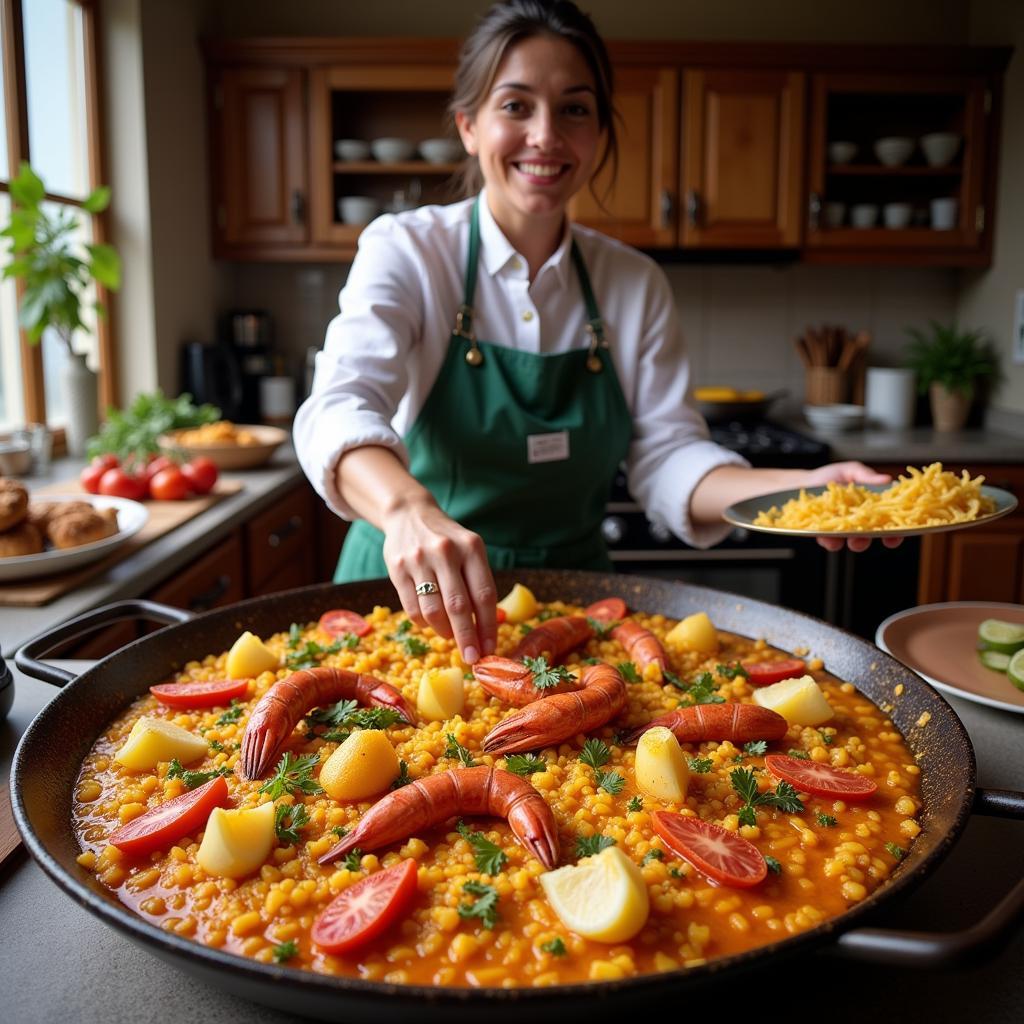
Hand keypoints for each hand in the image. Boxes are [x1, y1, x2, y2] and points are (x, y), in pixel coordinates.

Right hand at [380, 499, 496, 663]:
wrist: (409, 514)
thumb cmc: (448, 541)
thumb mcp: (469, 552)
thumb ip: (478, 585)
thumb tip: (485, 632)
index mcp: (471, 547)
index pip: (484, 595)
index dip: (489, 626)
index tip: (490, 649)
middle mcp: (446, 551)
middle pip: (459, 607)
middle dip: (467, 638)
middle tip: (471, 659)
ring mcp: (419, 559)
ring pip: (433, 611)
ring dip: (444, 632)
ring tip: (450, 636)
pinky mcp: (397, 568)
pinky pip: (412, 608)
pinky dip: (424, 623)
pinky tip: (431, 622)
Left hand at [802, 461, 902, 552]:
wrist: (801, 483)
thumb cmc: (827, 477)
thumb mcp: (848, 471)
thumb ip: (865, 475)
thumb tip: (886, 479)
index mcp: (868, 507)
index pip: (886, 522)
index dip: (895, 530)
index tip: (898, 534)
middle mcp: (857, 521)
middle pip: (872, 536)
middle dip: (877, 538)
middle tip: (875, 536)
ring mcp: (840, 529)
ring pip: (851, 541)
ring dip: (855, 542)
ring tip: (853, 539)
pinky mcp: (823, 533)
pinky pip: (829, 540)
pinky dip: (830, 540)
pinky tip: (829, 536)